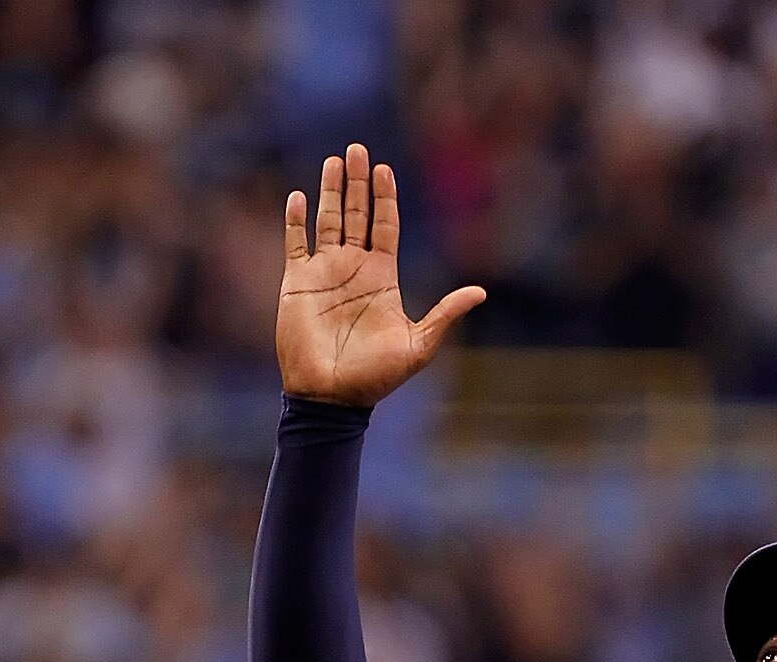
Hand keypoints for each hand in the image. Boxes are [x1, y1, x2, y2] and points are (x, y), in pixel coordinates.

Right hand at [277, 144, 483, 405]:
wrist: (332, 397)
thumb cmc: (375, 377)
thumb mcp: (419, 345)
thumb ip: (445, 315)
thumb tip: (481, 292)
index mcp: (382, 278)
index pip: (385, 227)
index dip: (385, 198)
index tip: (385, 169)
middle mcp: (353, 269)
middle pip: (357, 215)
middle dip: (358, 183)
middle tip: (358, 149)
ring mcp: (325, 273)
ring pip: (328, 220)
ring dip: (330, 190)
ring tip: (334, 160)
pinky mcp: (297, 283)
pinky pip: (295, 243)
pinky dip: (296, 221)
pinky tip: (299, 197)